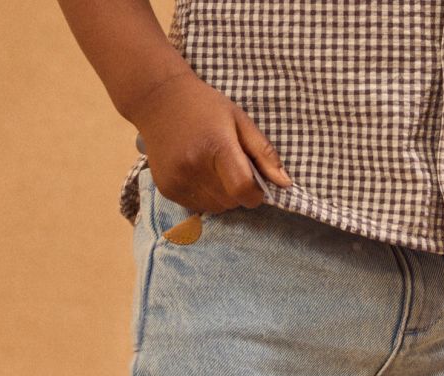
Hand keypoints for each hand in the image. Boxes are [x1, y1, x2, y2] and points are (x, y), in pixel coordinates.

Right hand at [130, 68, 291, 213]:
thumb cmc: (205, 107)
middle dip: (238, 192)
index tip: (256, 185)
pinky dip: (205, 197)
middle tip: (231, 169)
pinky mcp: (167, 189)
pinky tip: (198, 174)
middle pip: (231, 202)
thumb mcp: (240, 120)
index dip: (255, 194)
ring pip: (215, 208)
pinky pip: (197, 207)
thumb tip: (285, 184)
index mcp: (216, 147)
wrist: (157, 99)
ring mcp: (178, 180)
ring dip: (222, 197)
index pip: (243, 190)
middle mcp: (194, 167)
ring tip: (214, 170)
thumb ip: (264, 153)